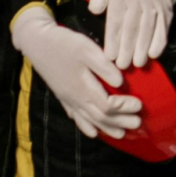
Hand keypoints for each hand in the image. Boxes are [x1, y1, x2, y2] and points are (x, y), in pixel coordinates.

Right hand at [12, 6, 143, 140]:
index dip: (124, 107)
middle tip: (138, 123)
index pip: (107, 106)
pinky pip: (76, 117)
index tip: (139, 104)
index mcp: (82, 87)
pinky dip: (86, 126)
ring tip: (121, 134)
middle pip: (100, 117)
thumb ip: (104, 67)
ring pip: (89, 120)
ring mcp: (67, 99)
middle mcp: (75, 98)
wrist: (36, 42)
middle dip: (120, 121)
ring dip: (106, 128)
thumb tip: (120, 83)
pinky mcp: (62, 97)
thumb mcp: (86, 49)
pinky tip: (93, 133)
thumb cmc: (63, 43)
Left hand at [88, 0, 175, 72]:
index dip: (112, 39)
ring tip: (137, 63)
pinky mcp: (167, 4)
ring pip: (148, 29)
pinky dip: (160, 40)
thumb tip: (95, 11)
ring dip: (142, 48)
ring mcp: (154, 1)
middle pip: (131, 28)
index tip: (109, 55)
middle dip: (126, 49)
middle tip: (122, 65)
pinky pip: (164, 26)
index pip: (115, 20)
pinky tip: (155, 53)